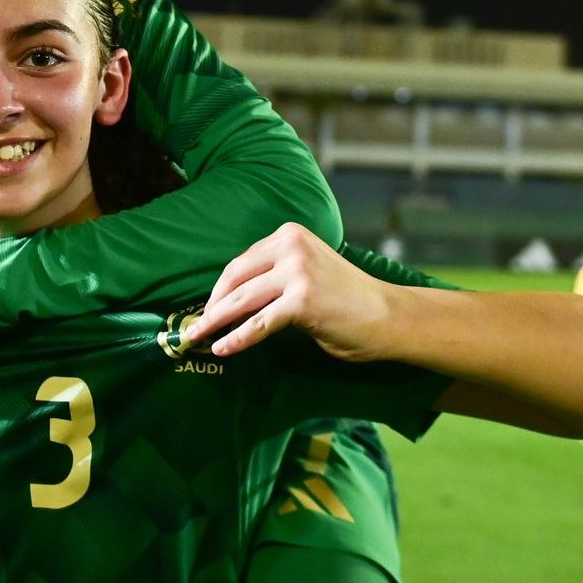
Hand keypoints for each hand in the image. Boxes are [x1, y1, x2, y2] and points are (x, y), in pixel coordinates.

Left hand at [182, 223, 392, 359]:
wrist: (389, 316)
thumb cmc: (349, 300)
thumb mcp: (308, 273)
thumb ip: (275, 276)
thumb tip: (234, 299)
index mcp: (290, 235)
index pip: (241, 262)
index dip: (220, 289)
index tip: (207, 308)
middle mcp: (291, 247)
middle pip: (235, 278)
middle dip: (212, 305)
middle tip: (194, 327)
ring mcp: (296, 272)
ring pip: (241, 301)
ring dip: (215, 322)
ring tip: (197, 338)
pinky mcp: (301, 301)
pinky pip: (259, 323)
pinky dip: (238, 338)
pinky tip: (222, 348)